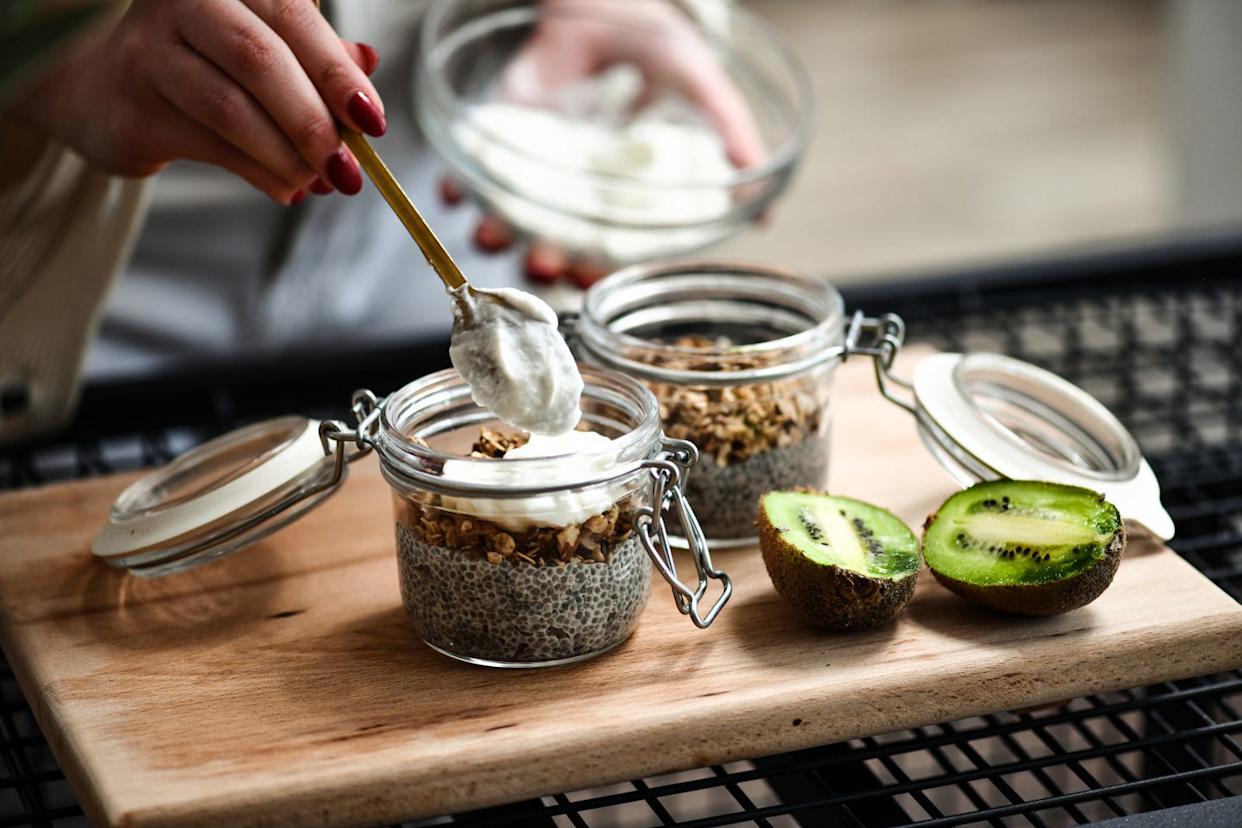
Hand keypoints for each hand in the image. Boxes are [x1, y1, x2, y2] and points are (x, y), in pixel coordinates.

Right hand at [8, 0, 385, 203]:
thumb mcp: (266, 44)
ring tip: (319, 182)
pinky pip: (211, 146)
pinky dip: (260, 173)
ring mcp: (148, 51)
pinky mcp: (133, 107)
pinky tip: (286, 187)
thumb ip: (316, 52)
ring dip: (288, 156)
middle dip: (314, 122)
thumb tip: (367, 64)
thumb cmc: (206, 62)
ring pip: (232, 109)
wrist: (111, 91)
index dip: (337, 72)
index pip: (293, 17)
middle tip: (348, 169)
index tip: (372, 121)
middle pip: (260, 60)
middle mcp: (182, 2)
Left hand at [451, 0, 766, 284]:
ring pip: (506, 219)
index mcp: (619, 192)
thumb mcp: (698, 83)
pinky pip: (468, 173)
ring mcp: (531, 165)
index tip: (591, 278)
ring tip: (493, 234)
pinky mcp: (496, 137)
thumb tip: (762, 211)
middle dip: (544, 263)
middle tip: (543, 264)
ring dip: (495, 235)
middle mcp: (573, 188)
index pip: (606, 248)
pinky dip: (455, 186)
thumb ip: (728, 138)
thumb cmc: (654, 38)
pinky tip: (453, 190)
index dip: (598, 270)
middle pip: (553, 243)